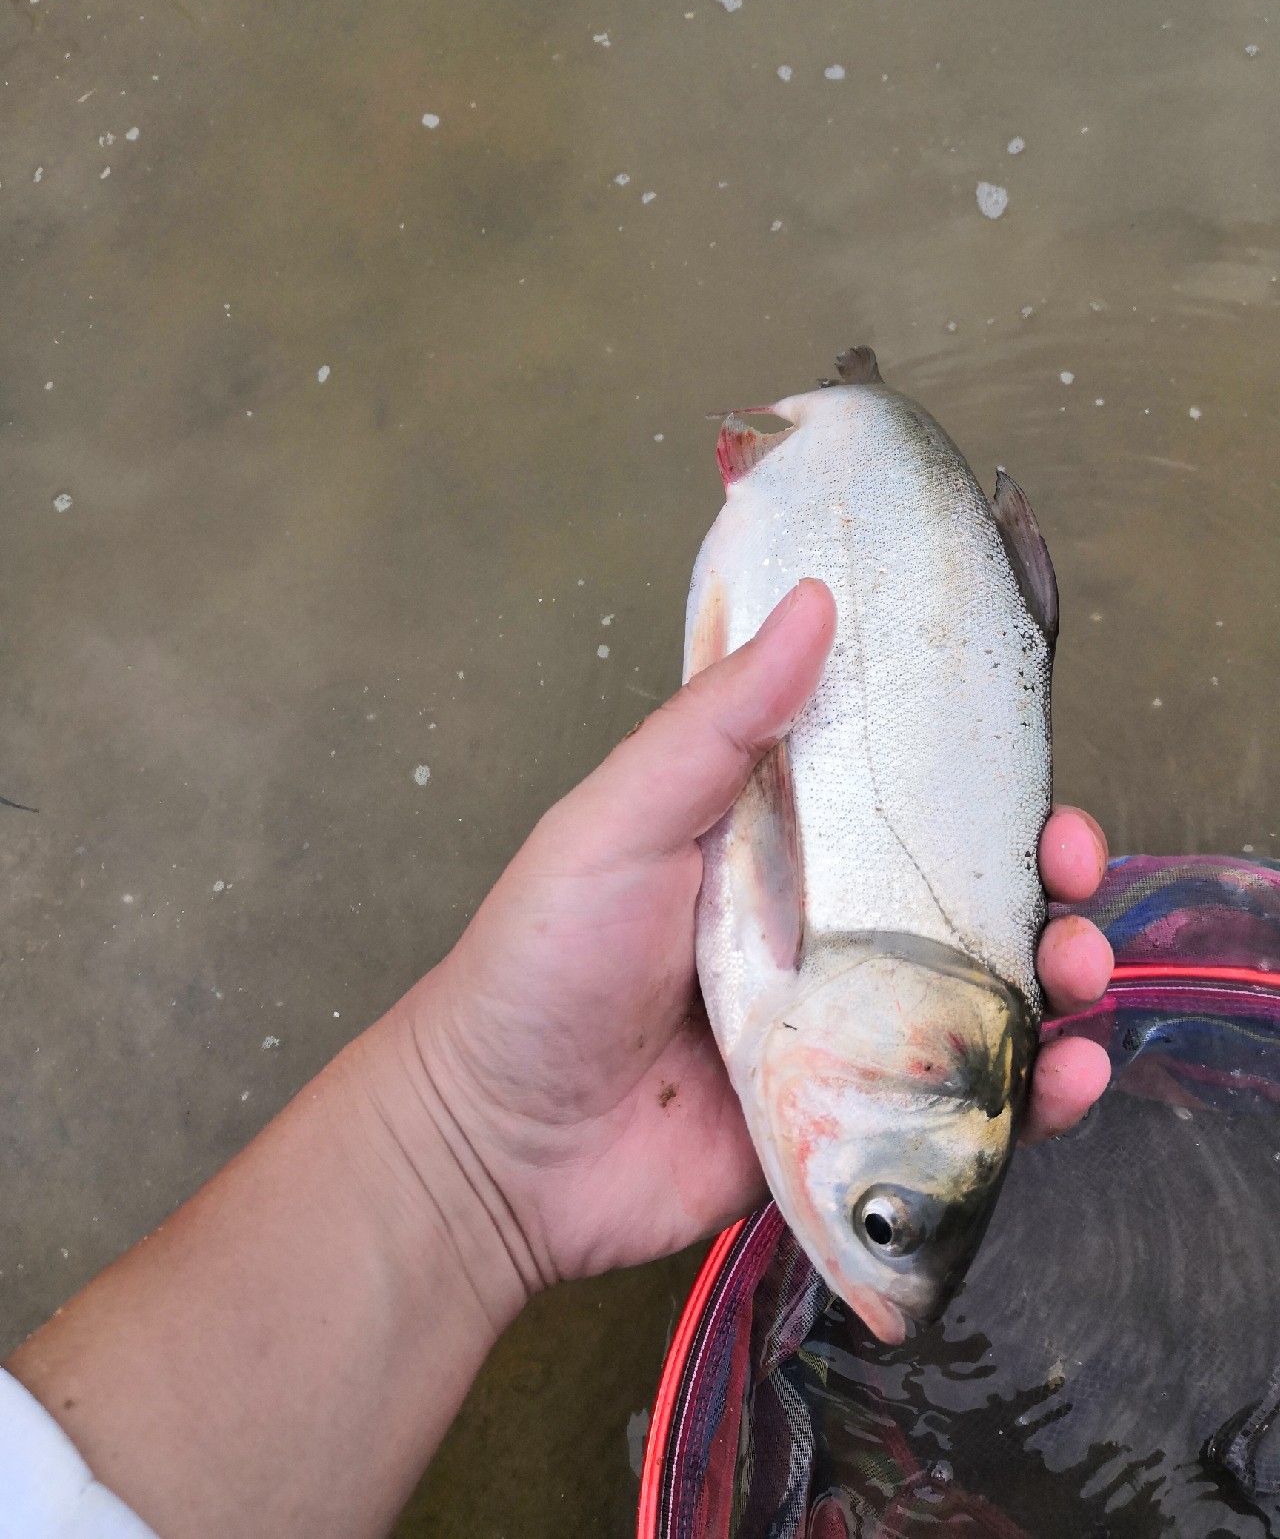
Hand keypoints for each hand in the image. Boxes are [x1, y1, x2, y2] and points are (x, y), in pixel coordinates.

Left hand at [409, 580, 1112, 1292]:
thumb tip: (812, 601)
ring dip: (1060, 978)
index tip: (1032, 770)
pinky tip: (1066, 1082)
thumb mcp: (618, 824)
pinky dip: (1033, 1096)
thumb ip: (714, 726)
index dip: (981, 774)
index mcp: (773, 840)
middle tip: (1072, 874)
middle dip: (1045, 877)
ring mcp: (846, 1028)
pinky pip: (964, 1105)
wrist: (498, 1150)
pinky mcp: (854, 1120)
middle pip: (967, 890)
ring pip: (985, 992)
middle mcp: (823, 926)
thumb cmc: (543, 966)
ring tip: (1080, 980)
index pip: (901, 791)